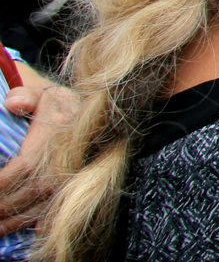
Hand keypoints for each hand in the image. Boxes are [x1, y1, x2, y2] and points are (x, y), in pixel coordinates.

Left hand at [0, 84, 79, 234]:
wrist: (100, 118)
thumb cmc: (64, 108)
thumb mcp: (47, 97)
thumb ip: (27, 96)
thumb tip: (14, 103)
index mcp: (50, 148)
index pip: (17, 173)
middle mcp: (60, 171)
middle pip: (21, 197)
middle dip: (0, 208)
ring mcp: (66, 185)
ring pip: (33, 211)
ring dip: (10, 222)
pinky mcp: (71, 193)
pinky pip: (48, 214)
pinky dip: (31, 225)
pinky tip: (16, 230)